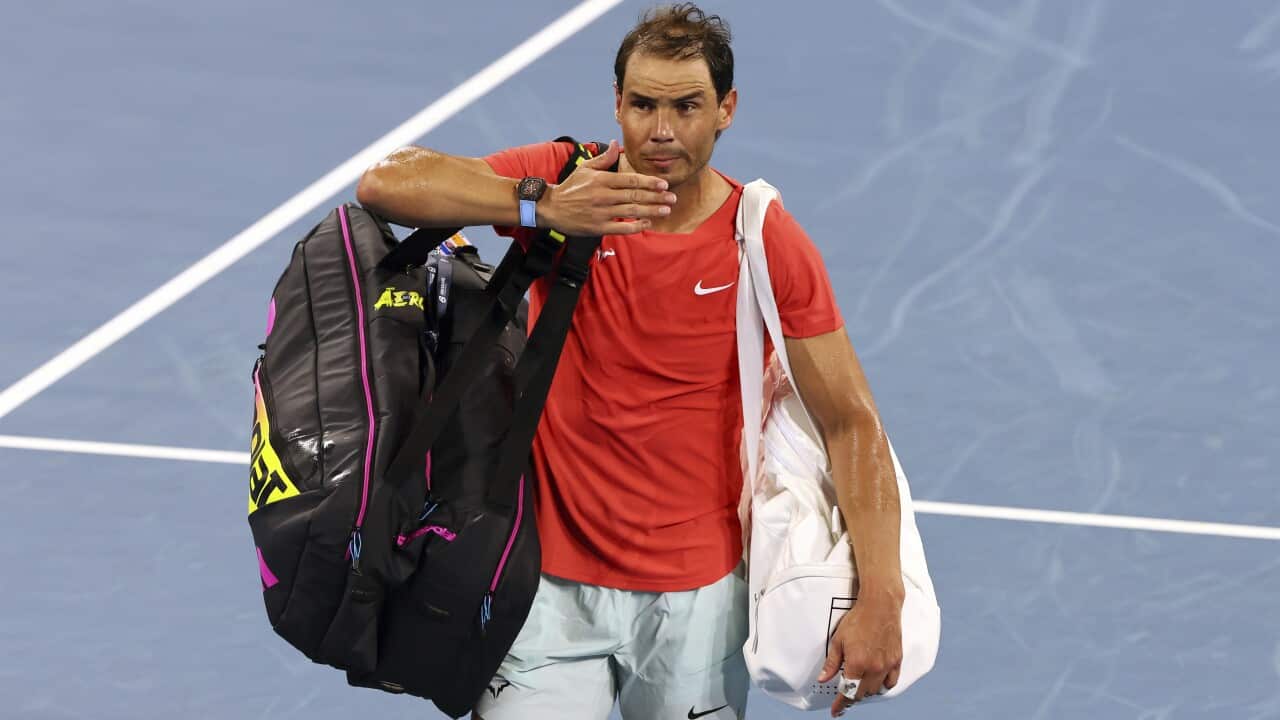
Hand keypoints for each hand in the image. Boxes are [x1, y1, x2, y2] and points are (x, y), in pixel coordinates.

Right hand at [539, 140, 675, 235]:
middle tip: (672, 198)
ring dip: (651, 211)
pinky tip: (647, 223)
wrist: (552, 208)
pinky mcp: (598, 227)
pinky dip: (635, 225)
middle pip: (635, 195)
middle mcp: (603, 196)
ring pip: (631, 211)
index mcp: (602, 180)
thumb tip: (615, 143)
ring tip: (666, 210)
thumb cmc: (570, 188)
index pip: (631, 180)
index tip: (664, 184)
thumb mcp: (585, 168)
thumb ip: (603, 158)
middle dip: (656, 197)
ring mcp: (602, 212)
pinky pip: (621, 227)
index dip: (649, 182)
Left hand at [815, 592, 903, 716]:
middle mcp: (874, 668)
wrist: (880, 606)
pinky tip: (877, 682)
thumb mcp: (838, 641)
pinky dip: (883, 685)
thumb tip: (823, 679)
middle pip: (862, 694)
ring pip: (877, 689)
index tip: (836, 711)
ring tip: (859, 685)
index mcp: (857, 663)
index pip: (848, 693)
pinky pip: (891, 682)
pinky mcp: (897, 660)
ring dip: (867, 691)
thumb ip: (832, 663)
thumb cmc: (858, 620)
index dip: (841, 705)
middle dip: (853, 696)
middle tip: (846, 693)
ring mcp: (887, 665)